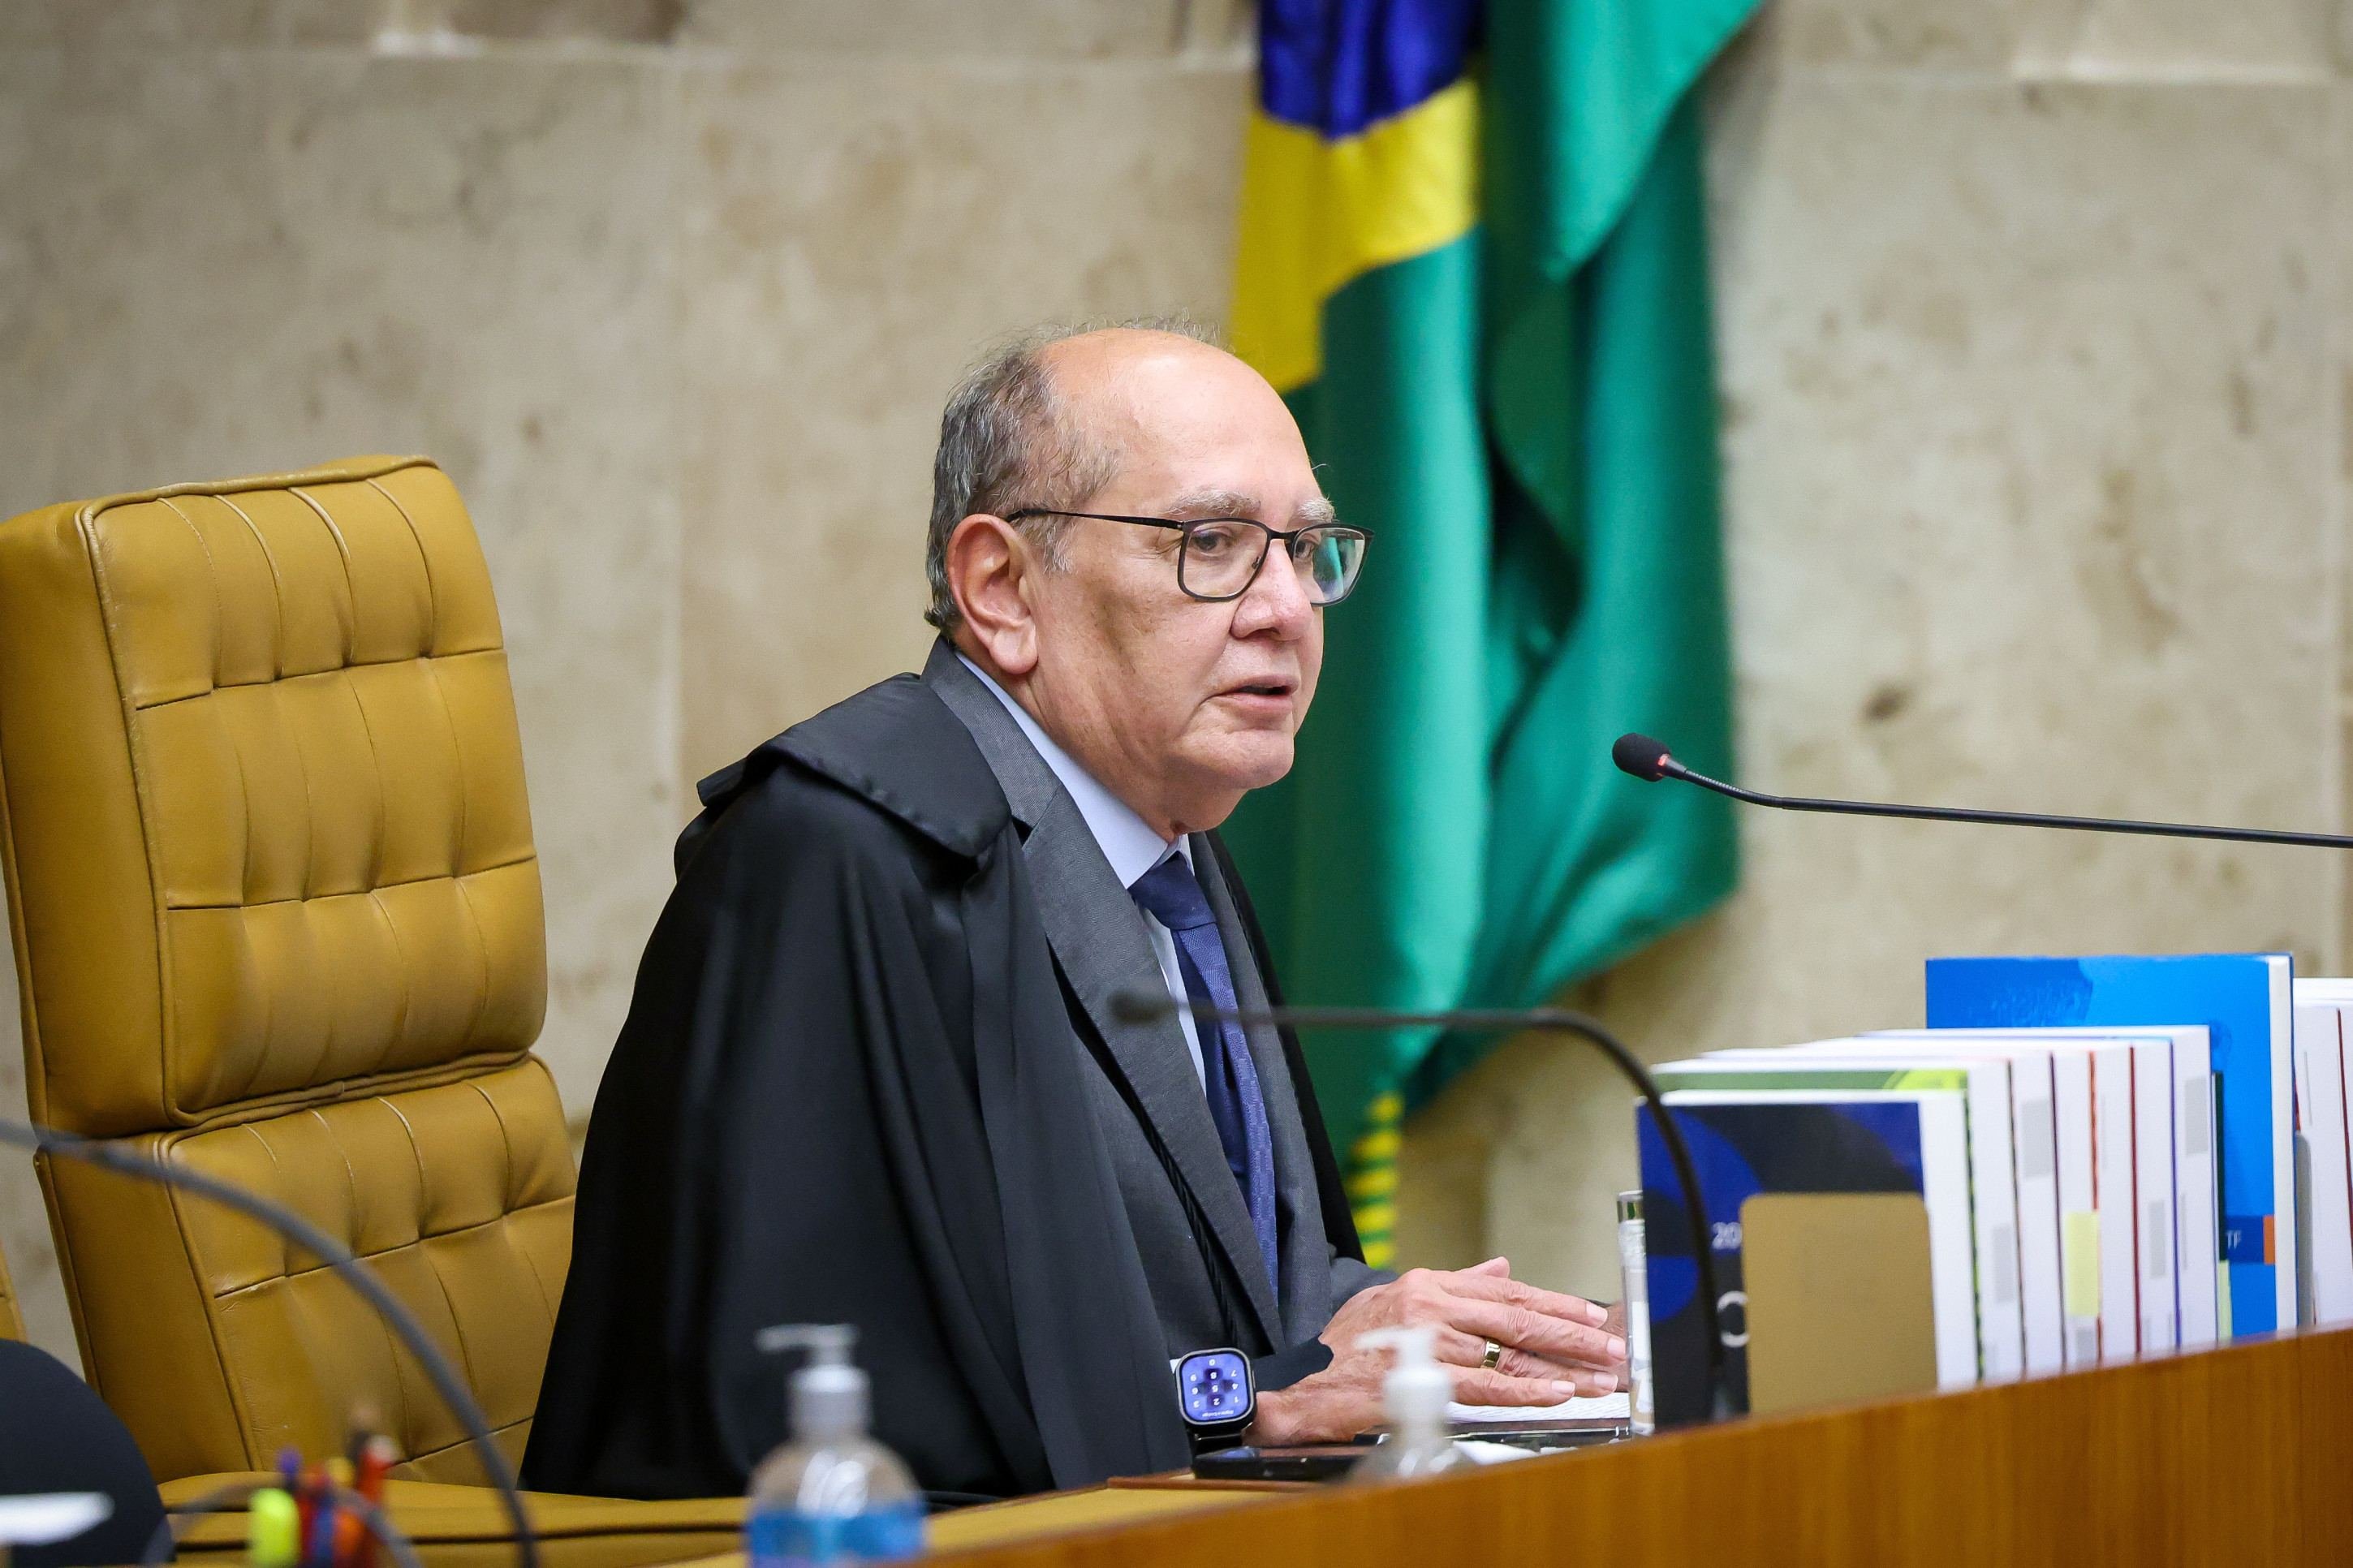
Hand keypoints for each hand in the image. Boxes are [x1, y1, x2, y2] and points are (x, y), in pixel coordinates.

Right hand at [1250, 1258, 1625, 1444]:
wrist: (1300, 1384)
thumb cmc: (1344, 1348)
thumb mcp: (1394, 1300)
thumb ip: (1454, 1285)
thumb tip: (1501, 1267)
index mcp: (1427, 1283)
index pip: (1505, 1289)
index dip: (1553, 1302)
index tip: (1591, 1315)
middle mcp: (1431, 1304)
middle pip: (1517, 1315)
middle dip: (1572, 1333)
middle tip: (1611, 1346)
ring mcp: (1426, 1340)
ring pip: (1509, 1352)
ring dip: (1560, 1368)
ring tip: (1599, 1378)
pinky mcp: (1421, 1378)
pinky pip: (1486, 1384)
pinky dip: (1526, 1390)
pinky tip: (1558, 1392)